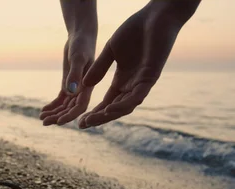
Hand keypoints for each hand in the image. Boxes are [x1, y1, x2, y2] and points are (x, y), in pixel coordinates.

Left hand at [39, 34, 94, 125]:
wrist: (80, 37)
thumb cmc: (81, 45)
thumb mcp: (78, 58)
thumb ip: (75, 74)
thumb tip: (70, 92)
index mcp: (88, 86)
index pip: (80, 106)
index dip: (70, 115)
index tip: (59, 122)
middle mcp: (83, 90)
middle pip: (70, 109)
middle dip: (58, 117)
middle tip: (44, 122)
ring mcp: (75, 87)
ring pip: (64, 106)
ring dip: (54, 113)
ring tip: (41, 118)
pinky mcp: (68, 83)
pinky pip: (60, 99)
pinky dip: (52, 105)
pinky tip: (43, 111)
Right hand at [76, 2, 195, 128]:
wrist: (155, 17)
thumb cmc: (135, 30)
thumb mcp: (110, 51)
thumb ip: (99, 68)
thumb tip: (85, 86)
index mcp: (123, 80)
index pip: (107, 102)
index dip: (94, 112)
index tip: (80, 120)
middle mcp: (132, 85)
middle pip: (114, 109)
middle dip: (99, 118)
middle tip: (83, 125)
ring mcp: (142, 83)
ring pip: (125, 106)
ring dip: (109, 115)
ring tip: (93, 119)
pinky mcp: (151, 77)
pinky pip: (137, 96)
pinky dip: (123, 104)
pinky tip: (110, 109)